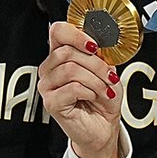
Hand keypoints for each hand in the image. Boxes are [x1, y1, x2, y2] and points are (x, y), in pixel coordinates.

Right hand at [38, 22, 122, 157]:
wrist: (104, 125)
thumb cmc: (103, 98)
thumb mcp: (108, 71)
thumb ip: (101, 55)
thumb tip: (100, 44)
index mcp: (62, 55)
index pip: (58, 31)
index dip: (76, 34)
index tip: (95, 46)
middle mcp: (50, 68)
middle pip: (66, 52)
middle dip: (96, 63)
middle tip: (109, 75)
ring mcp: (47, 86)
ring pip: (71, 69)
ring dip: (95, 79)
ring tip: (104, 89)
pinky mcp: (50, 102)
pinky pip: (72, 88)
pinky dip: (90, 91)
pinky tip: (93, 96)